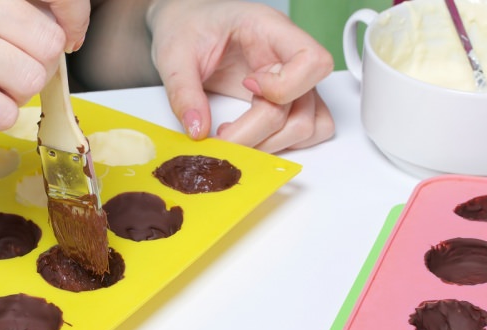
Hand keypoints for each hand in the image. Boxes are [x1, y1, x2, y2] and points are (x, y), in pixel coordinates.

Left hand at [147, 0, 334, 151]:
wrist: (186, 28)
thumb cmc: (188, 27)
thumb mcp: (174, 55)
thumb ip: (183, 92)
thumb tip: (197, 130)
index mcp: (270, 30)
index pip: (312, 61)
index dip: (283, 87)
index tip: (247, 87)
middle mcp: (289, 57)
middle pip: (302, 108)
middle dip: (259, 132)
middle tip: (222, 136)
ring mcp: (293, 82)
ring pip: (309, 127)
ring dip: (269, 143)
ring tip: (233, 135)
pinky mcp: (288, 102)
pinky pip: (307, 131)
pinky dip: (281, 144)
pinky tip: (250, 135)